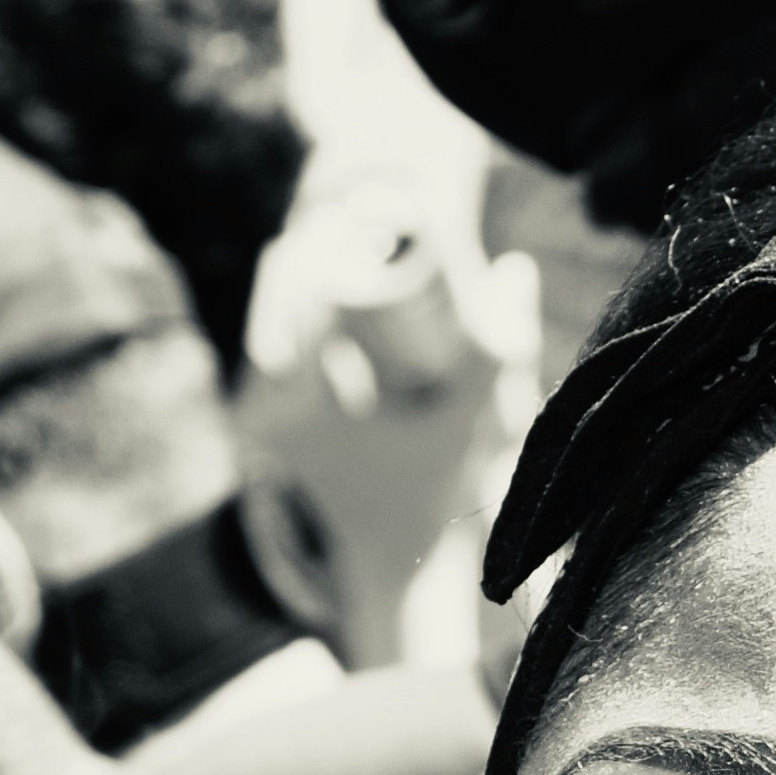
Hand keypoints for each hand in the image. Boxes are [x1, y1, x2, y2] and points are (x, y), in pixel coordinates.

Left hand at [232, 187, 523, 671]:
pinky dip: (290, 307)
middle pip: (276, 300)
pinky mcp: (263, 418)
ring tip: (341, 236)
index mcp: (302, 407)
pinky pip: (267, 344)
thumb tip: (517, 262)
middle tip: (352, 216)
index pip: (300, 300)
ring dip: (300, 275)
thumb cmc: (438, 489)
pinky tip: (319, 276)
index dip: (330, 249)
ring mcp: (259, 416)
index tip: (365, 218)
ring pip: (266, 319)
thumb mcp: (474, 416)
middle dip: (313, 250)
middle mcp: (266, 411)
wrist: (398, 558)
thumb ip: (503, 343)